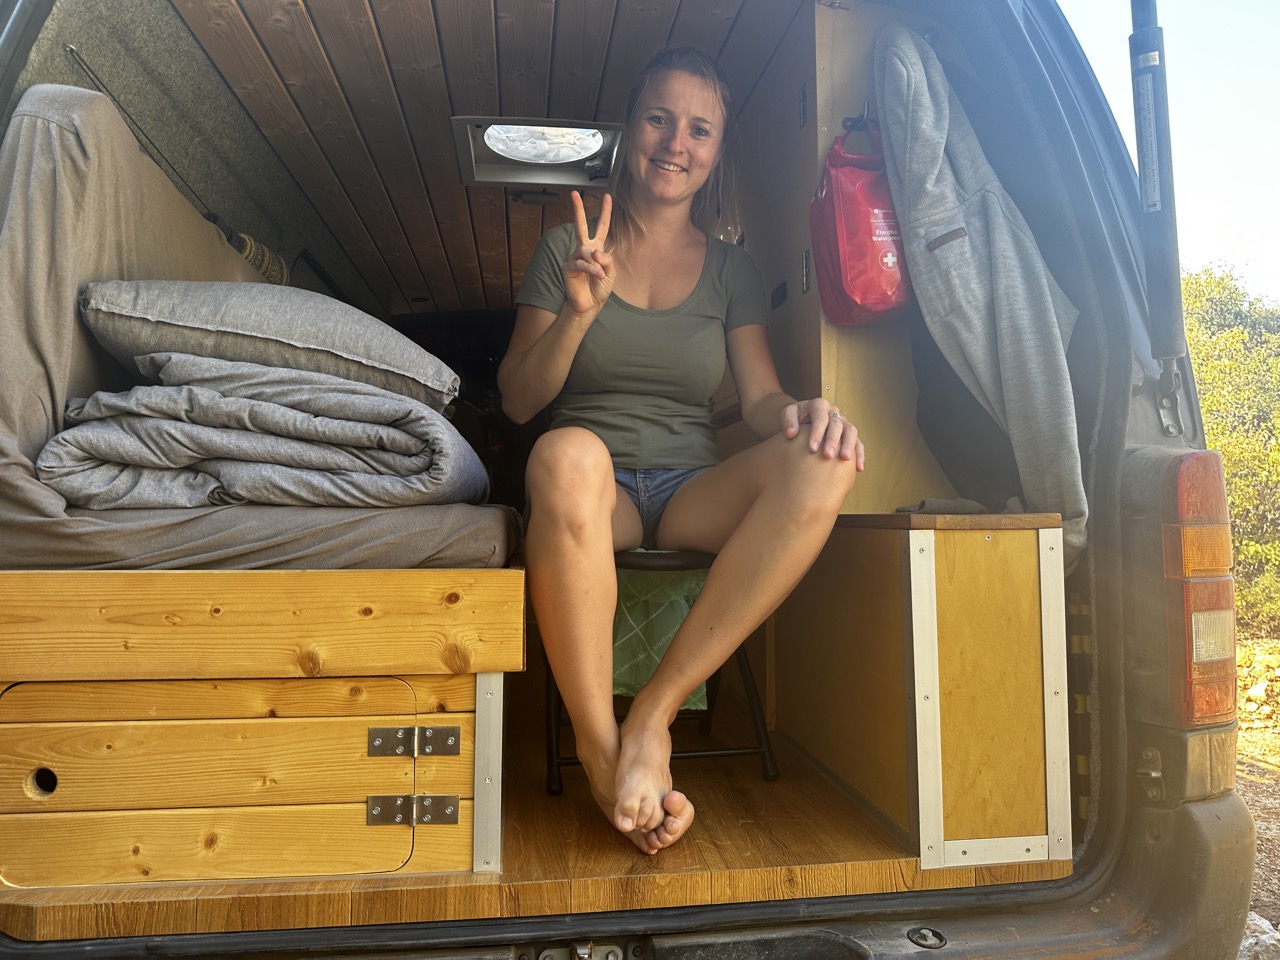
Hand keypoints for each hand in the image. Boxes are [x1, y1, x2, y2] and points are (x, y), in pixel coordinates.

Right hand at [562, 190, 614, 316]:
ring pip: (586, 251)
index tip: (607, 196)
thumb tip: (595, 251)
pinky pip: (581, 263)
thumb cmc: (599, 288)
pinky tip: (597, 275)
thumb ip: (607, 260)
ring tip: (600, 276)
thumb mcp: (611, 273)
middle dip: (578, 209)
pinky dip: (591, 269)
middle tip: (574, 193)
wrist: (589, 304)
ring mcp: (575, 257)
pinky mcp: (568, 267)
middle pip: (581, 225)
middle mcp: (584, 249)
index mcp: (597, 248)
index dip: (605, 212)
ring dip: (596, 264)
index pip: (602, 227)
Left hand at [782, 399, 864, 467]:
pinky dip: (859, 454)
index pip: (820, 418)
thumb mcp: (788, 413)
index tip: (812, 449)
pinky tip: (858, 468)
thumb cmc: (794, 418)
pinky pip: (858, 442)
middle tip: (828, 455)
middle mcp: (833, 412)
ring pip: (851, 431)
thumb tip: (791, 434)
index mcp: (819, 405)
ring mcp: (843, 422)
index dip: (817, 433)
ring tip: (845, 459)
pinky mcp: (848, 434)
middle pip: (837, 424)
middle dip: (833, 440)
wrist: (802, 419)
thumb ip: (788, 421)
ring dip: (849, 445)